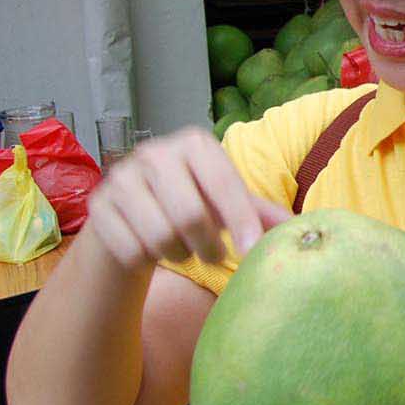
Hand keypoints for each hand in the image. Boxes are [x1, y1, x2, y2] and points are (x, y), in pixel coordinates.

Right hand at [85, 127, 287, 270]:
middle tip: (217, 257)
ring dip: (179, 255)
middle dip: (209, 246)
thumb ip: (261, 213)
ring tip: (186, 252)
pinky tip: (154, 251)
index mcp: (195, 144)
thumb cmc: (194, 203)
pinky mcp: (98, 206)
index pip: (223, 184)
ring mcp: (121, 178)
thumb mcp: (227, 203)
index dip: (241, 220)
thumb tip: (307, 228)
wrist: (132, 213)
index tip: (252, 251)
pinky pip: (130, 248)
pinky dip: (148, 260)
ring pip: (158, 235)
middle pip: (189, 214)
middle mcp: (155, 153)